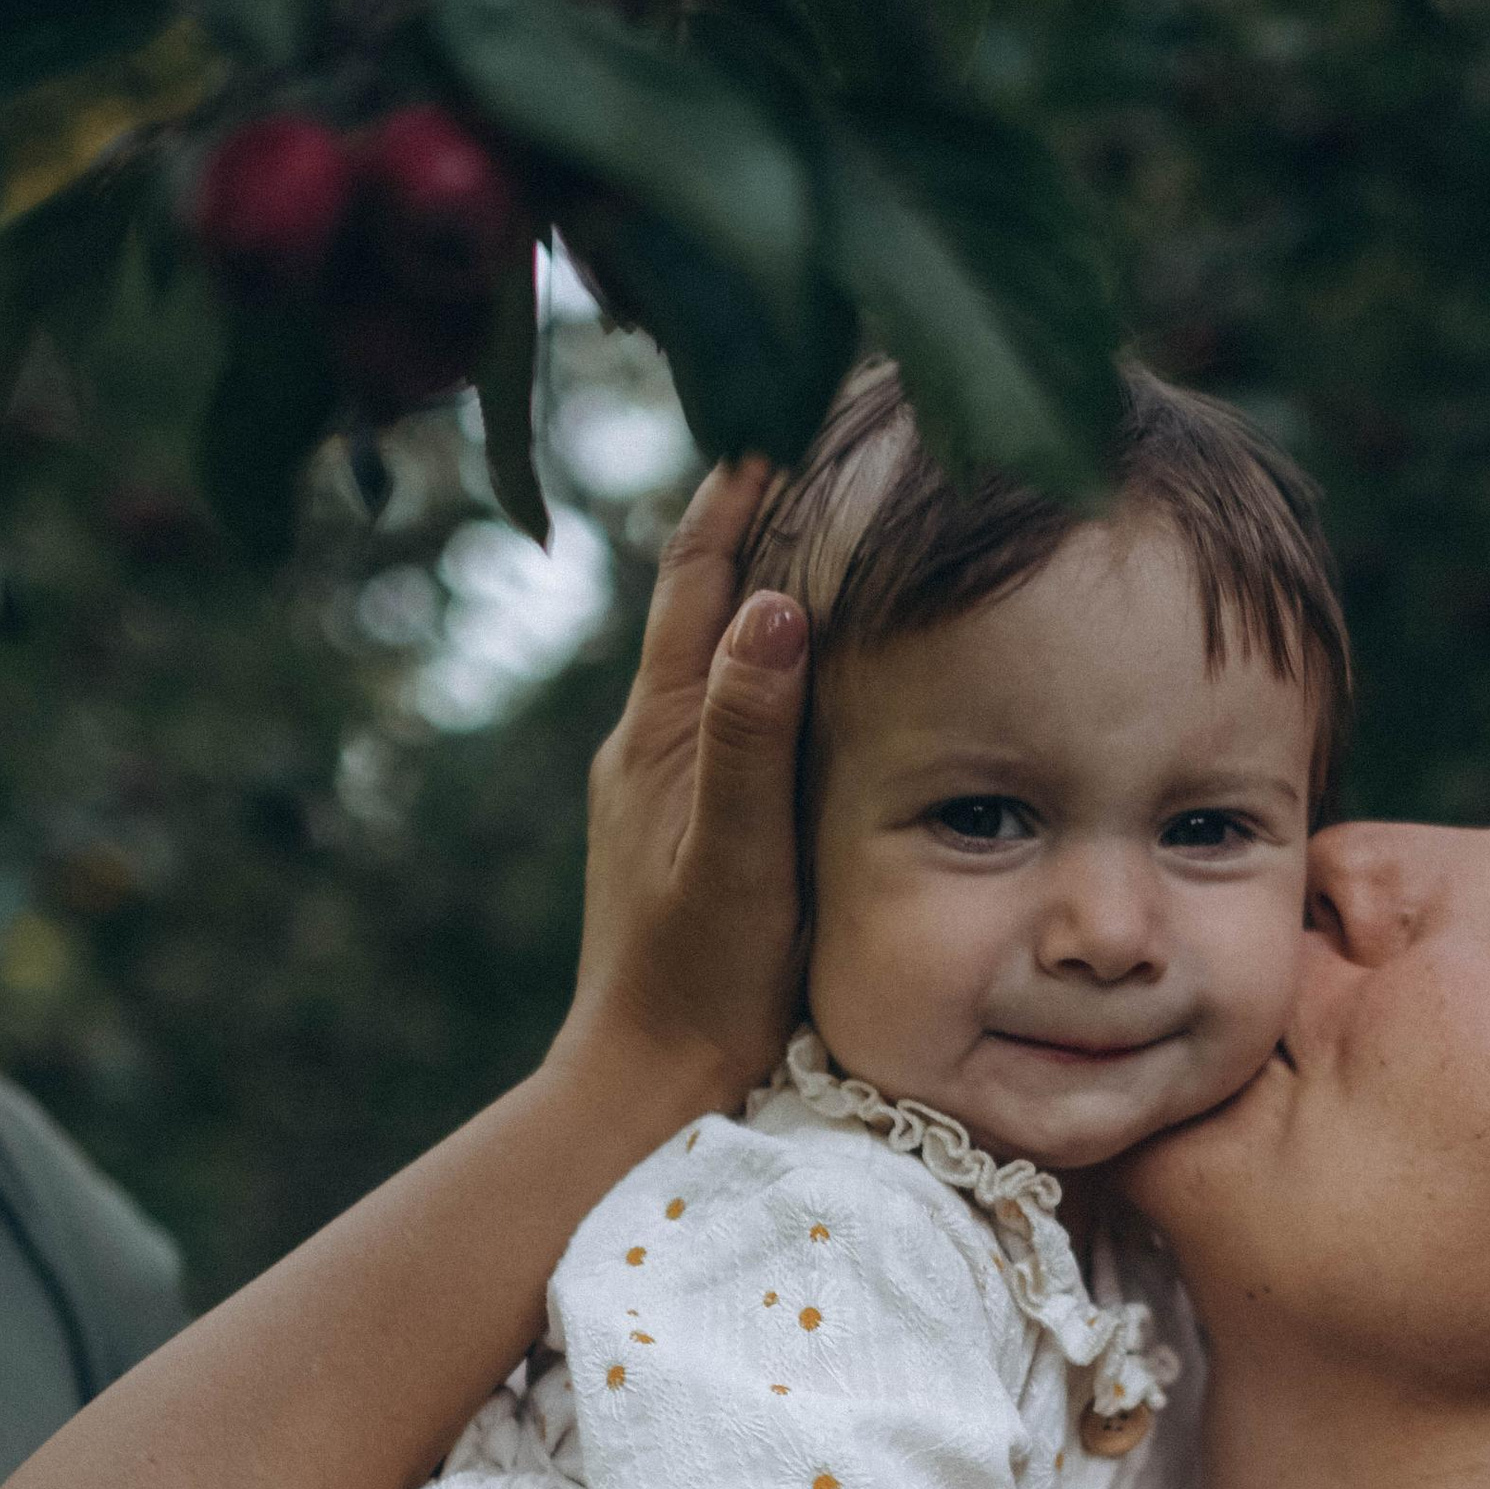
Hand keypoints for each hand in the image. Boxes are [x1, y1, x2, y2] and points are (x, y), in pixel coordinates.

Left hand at [555, 459, 810, 1117]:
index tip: (788, 400)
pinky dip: (781, 662)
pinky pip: (742, 714)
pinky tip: (825, 663)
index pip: (697, 570)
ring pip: (725, 652)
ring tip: (835, 514)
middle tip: (825, 431)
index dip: (740, 484)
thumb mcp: (737, 855)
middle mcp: (654, 742)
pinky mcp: (697, 828)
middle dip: (761, 513)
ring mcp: (671, 786)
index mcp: (659, 730)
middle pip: (707, 594)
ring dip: (770, 583)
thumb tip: (771, 601)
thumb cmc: (703, 984)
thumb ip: (751, 732)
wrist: (653, 1088)